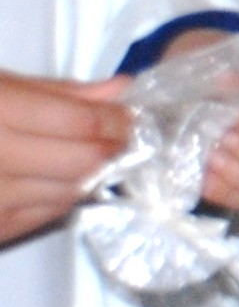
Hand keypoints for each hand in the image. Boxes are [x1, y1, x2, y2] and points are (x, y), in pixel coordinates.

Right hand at [0, 72, 127, 248]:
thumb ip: (51, 91)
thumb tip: (119, 90)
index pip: (78, 123)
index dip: (116, 121)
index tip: (130, 117)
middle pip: (80, 163)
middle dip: (110, 149)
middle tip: (119, 138)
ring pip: (66, 193)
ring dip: (87, 175)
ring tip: (85, 156)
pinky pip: (40, 216)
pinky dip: (58, 198)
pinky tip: (51, 180)